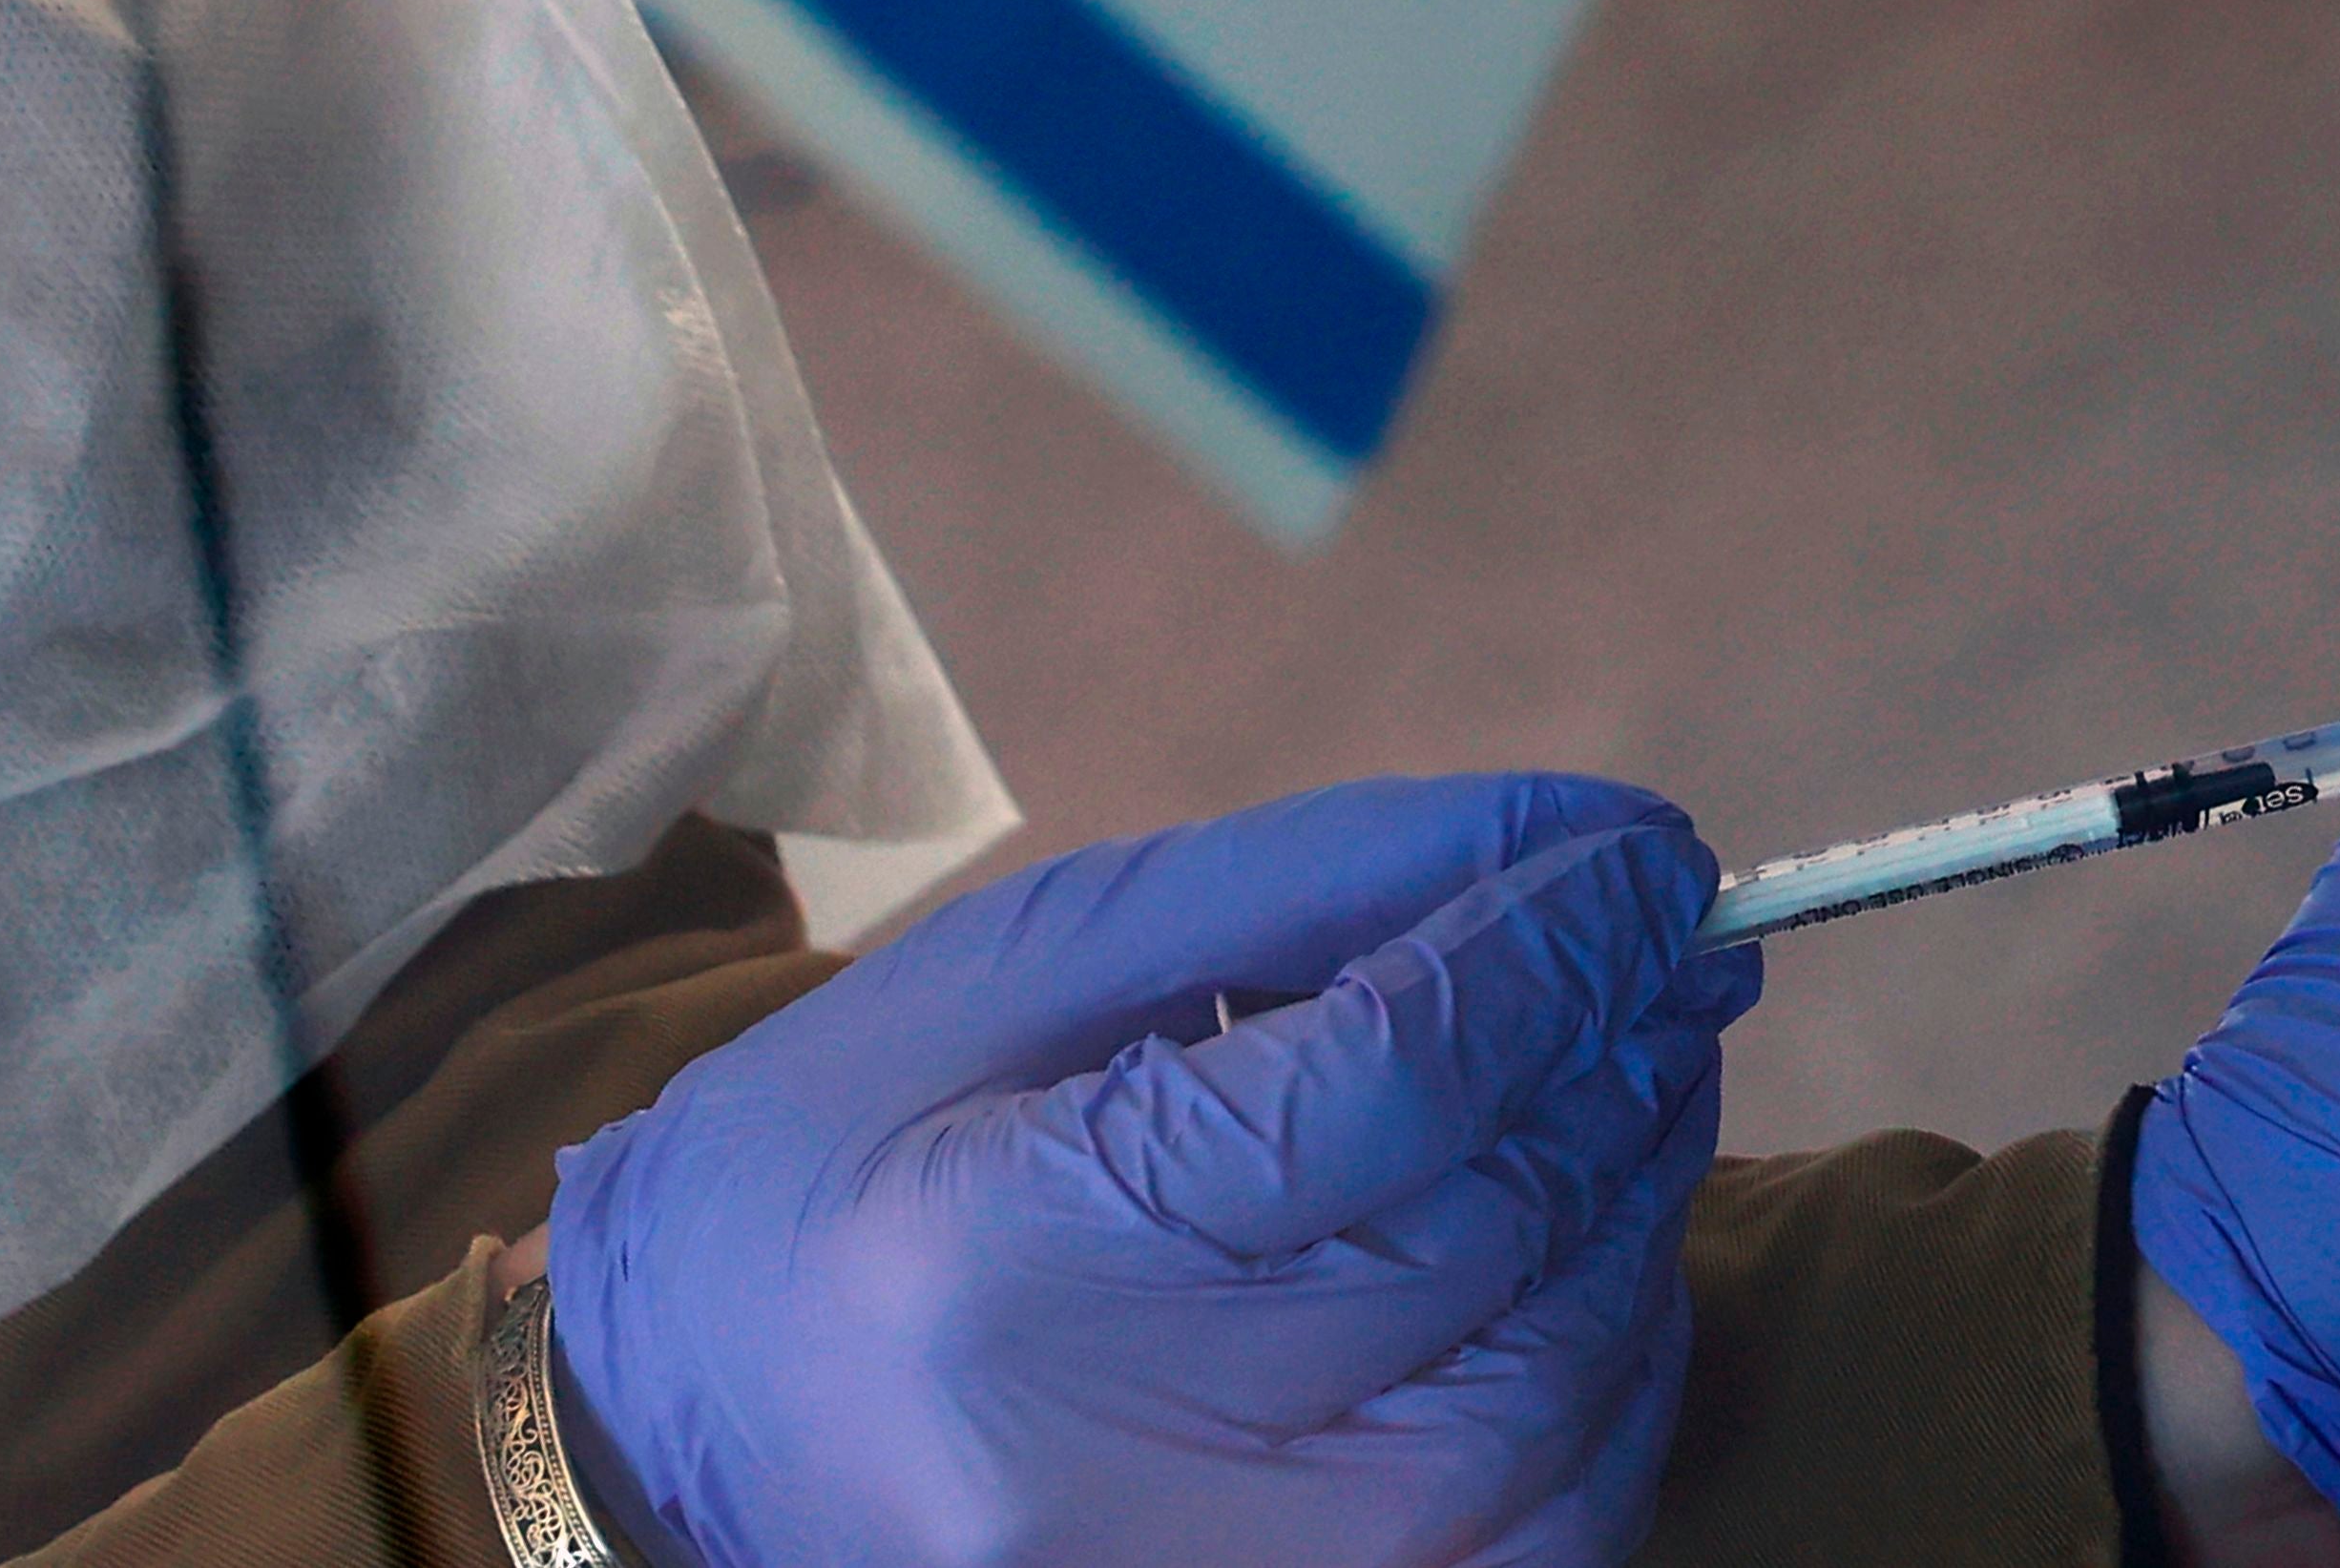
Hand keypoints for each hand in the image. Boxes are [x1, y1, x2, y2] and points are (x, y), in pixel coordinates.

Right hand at [549, 776, 1758, 1567]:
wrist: (666, 1452)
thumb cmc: (839, 1172)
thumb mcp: (1018, 969)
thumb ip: (1301, 888)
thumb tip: (1557, 840)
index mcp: (1016, 1254)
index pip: (1391, 1081)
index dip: (1556, 941)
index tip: (1652, 852)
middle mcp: (1126, 1465)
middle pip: (1493, 1229)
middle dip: (1620, 1051)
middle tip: (1672, 942)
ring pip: (1557, 1388)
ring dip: (1639, 1198)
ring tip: (1639, 1064)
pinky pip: (1551, 1520)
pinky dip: (1613, 1367)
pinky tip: (1590, 1248)